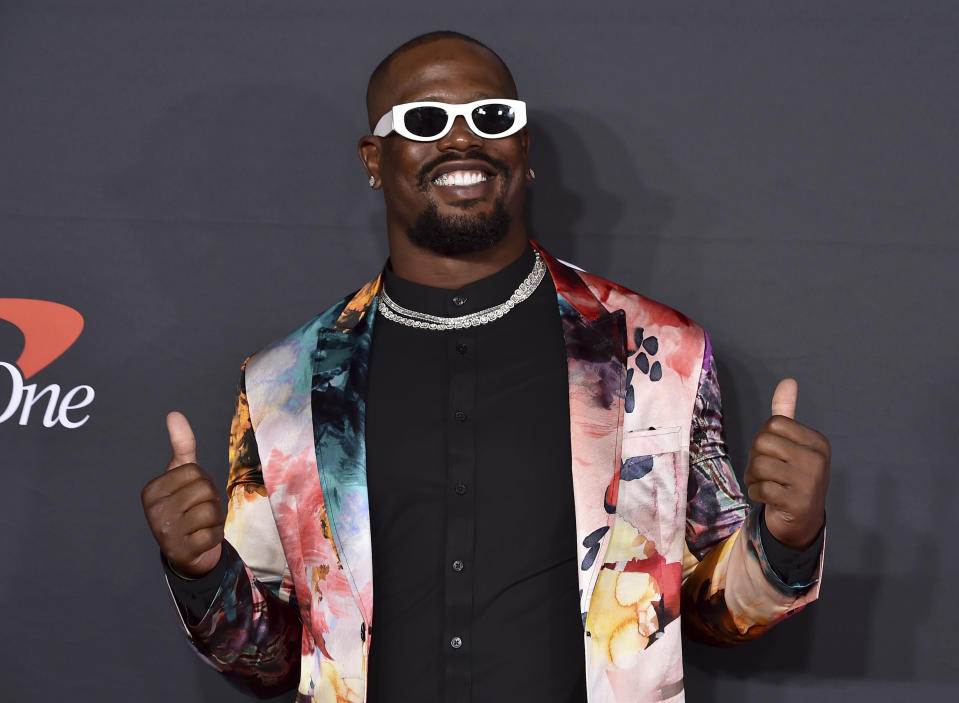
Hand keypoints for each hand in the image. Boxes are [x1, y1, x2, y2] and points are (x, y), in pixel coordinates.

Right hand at [141, 411, 224, 577]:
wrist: (187, 551)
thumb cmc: (186, 506)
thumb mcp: (183, 474)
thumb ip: (182, 445)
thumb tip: (174, 414)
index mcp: (151, 490)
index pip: (195, 472)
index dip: (204, 481)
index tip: (193, 494)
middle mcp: (153, 511)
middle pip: (205, 490)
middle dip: (213, 500)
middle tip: (200, 511)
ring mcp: (164, 534)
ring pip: (212, 512)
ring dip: (216, 519)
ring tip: (203, 525)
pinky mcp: (180, 552)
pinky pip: (213, 535)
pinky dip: (216, 536)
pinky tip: (202, 539)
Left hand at [744, 379, 829, 548]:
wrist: (801, 521)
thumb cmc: (791, 477)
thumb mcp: (791, 444)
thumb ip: (786, 413)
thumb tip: (788, 381)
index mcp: (817, 441)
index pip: (774, 423)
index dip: (763, 439)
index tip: (772, 455)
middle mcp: (818, 459)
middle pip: (763, 442)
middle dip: (755, 458)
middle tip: (766, 472)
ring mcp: (810, 481)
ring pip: (759, 465)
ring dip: (753, 477)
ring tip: (765, 484)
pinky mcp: (798, 502)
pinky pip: (760, 488)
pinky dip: (756, 493)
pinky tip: (768, 498)